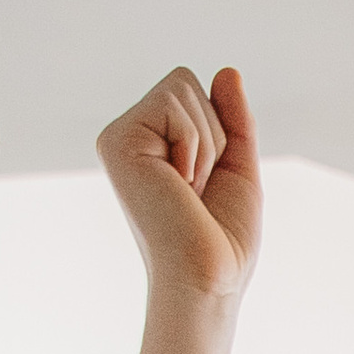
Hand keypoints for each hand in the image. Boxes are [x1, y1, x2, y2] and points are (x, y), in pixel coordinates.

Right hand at [96, 66, 261, 301]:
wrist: (207, 281)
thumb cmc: (223, 241)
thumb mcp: (237, 169)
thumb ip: (233, 119)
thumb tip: (227, 71)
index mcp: (153, 141)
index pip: (194, 88)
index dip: (219, 131)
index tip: (206, 184)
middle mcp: (129, 135)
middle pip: (186, 80)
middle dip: (212, 133)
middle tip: (197, 189)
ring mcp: (119, 138)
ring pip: (182, 88)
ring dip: (205, 145)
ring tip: (188, 191)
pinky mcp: (115, 142)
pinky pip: (174, 107)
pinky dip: (193, 148)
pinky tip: (178, 187)